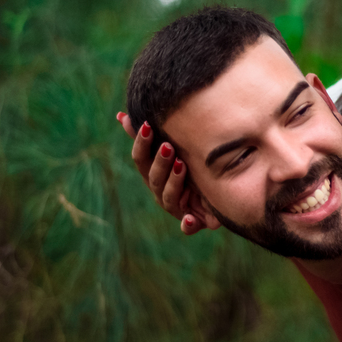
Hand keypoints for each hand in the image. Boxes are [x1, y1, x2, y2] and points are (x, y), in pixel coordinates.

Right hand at [117, 112, 205, 234]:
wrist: (220, 194)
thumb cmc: (191, 169)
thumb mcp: (177, 148)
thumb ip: (152, 135)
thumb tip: (121, 115)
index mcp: (153, 174)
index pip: (141, 158)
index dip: (142, 143)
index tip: (147, 126)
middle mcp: (160, 191)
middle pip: (153, 178)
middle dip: (160, 162)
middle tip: (168, 146)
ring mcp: (175, 208)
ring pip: (168, 198)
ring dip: (173, 182)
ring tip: (182, 166)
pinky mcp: (192, 222)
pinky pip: (187, 226)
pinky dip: (187, 224)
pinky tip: (190, 219)